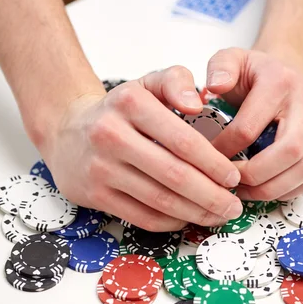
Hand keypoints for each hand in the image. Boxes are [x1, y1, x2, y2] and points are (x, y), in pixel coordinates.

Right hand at [40, 67, 242, 231]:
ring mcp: (100, 168)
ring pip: (160, 200)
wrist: (68, 132)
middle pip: (174, 175)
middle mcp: (110, 135)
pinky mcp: (94, 195)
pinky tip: (188, 218)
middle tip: (234, 205)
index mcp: (130, 103)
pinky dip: (171, 222)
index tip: (234, 176)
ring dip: (196, 213)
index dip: (214, 163)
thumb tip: (198, 103)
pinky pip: (142, 216)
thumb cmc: (120, 110)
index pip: (182, 140)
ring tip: (219, 215)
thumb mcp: (147, 84)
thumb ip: (177, 82)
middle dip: (211, 195)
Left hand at [207, 48, 302, 200]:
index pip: (250, 127)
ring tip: (242, 190)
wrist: (288, 71)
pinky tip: (261, 189)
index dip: (225, 150)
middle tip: (228, 181)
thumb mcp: (232, 59)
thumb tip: (215, 87)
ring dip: (270, 188)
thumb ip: (220, 67)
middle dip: (254, 175)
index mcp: (280, 81)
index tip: (207, 158)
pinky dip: (285, 191)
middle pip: (289, 151)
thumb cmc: (254, 72)